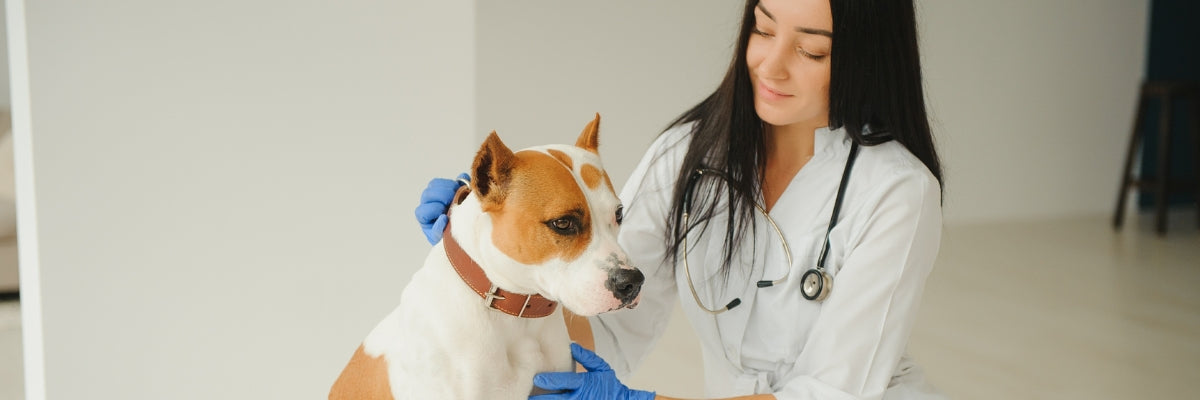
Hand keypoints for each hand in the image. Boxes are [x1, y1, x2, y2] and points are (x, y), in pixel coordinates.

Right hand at [414, 173, 469, 243]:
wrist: (468, 236)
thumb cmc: (465, 217)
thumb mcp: (465, 199)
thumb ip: (463, 188)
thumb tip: (463, 176)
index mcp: (437, 197)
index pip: (433, 184)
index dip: (444, 184)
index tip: (455, 187)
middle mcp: (429, 208)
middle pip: (427, 195)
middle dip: (441, 194)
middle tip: (452, 197)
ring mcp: (429, 222)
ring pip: (422, 210)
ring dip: (436, 207)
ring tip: (448, 209)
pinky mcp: (432, 235)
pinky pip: (431, 229)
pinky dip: (437, 224)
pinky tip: (445, 219)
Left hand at [529, 343, 654, 399]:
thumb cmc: (609, 384)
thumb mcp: (601, 368)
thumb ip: (587, 357)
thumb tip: (572, 345)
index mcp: (585, 383)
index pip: (566, 382)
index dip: (551, 381)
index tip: (537, 379)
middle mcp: (580, 396)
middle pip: (558, 398)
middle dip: (541, 398)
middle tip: (526, 395)